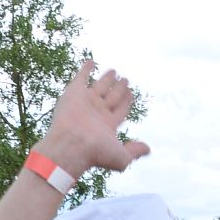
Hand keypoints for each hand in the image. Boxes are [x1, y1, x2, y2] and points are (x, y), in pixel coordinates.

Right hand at [35, 60, 149, 177]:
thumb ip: (134, 151)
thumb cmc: (96, 153)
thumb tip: (147, 149)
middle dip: (119, 89)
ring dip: (107, 79)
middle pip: (112, 97)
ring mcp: (86, 102)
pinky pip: (81, 77)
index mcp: (107, 125)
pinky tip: (92, 62)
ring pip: (100, 86)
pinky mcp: (74, 93)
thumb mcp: (121, 157)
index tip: (132, 93)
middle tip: (126, 80)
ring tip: (114, 71)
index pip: (120, 110)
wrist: (71, 144)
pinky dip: (86, 69)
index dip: (126, 101)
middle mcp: (97, 113)